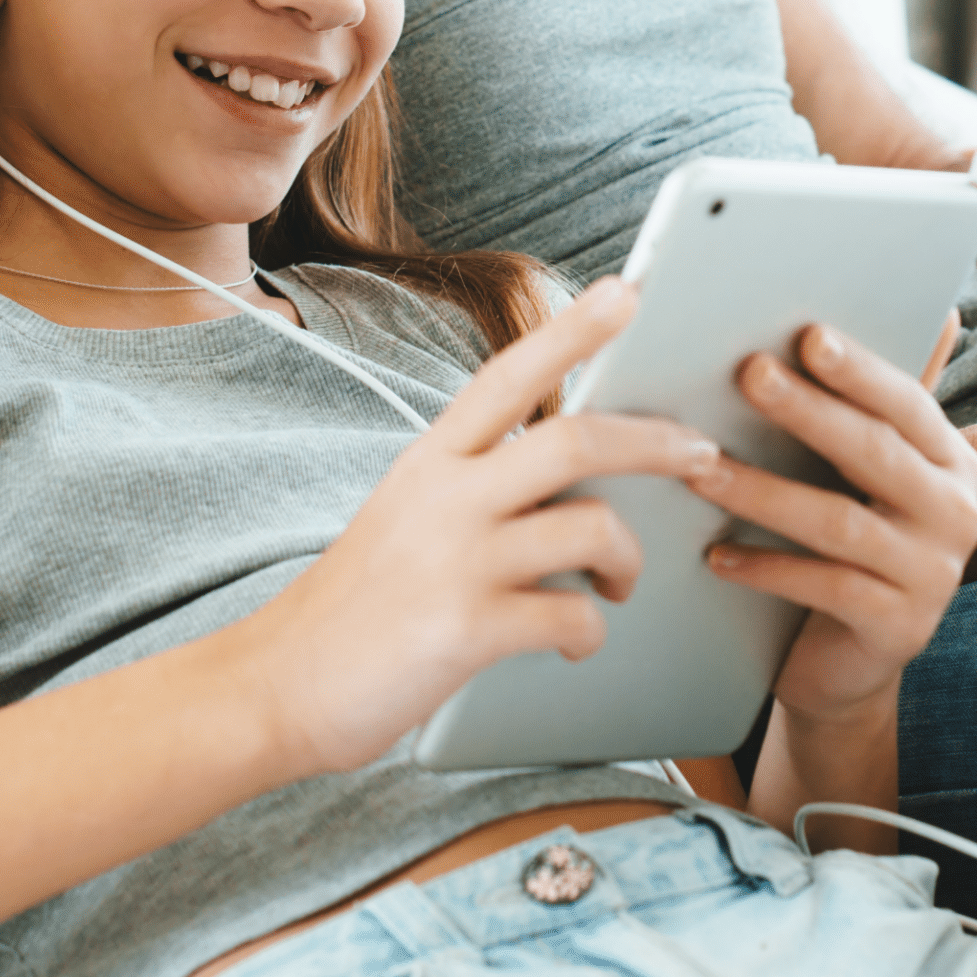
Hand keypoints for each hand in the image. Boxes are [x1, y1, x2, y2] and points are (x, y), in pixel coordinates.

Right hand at [236, 278, 721, 776]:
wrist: (275, 685)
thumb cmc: (355, 603)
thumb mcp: (406, 515)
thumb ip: (475, 488)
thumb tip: (569, 477)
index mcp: (429, 460)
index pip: (510, 374)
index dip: (572, 330)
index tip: (625, 291)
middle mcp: (444, 497)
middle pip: (573, 442)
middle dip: (652, 442)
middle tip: (701, 452)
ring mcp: (456, 561)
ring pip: (588, 529)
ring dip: (626, 557)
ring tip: (621, 581)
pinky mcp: (465, 630)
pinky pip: (570, 617)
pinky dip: (589, 632)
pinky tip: (575, 642)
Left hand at [685, 318, 976, 731]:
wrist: (848, 659)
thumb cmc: (847, 541)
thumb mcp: (863, 471)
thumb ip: (870, 401)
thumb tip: (909, 310)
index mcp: (950, 458)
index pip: (906, 402)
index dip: (859, 369)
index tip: (806, 334)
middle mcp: (957, 512)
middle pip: (876, 452)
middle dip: (809, 410)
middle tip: (748, 374)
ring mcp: (934, 574)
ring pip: (840, 522)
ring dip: (763, 491)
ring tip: (699, 467)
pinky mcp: (901, 628)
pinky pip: (827, 588)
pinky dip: (767, 568)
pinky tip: (715, 553)